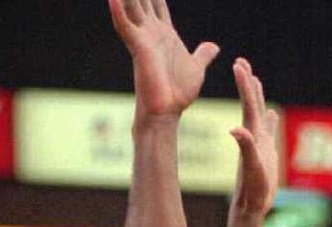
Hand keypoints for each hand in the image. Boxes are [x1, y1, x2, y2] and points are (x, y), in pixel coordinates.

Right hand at [107, 0, 219, 119]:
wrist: (167, 111)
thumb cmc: (178, 93)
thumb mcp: (196, 68)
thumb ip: (202, 55)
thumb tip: (213, 46)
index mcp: (164, 33)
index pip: (157, 3)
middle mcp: (150, 32)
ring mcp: (142, 38)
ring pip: (130, 6)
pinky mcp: (137, 48)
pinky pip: (125, 25)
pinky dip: (118, 10)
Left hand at [228, 57, 278, 217]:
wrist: (251, 205)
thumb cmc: (252, 189)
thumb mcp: (251, 167)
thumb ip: (245, 147)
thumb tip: (235, 129)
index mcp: (251, 135)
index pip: (248, 104)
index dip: (244, 84)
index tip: (237, 63)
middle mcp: (254, 135)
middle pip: (251, 103)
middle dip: (247, 83)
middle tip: (241, 62)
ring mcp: (260, 143)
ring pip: (260, 114)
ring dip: (257, 96)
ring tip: (256, 79)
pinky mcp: (267, 152)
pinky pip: (270, 130)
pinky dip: (271, 120)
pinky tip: (273, 114)